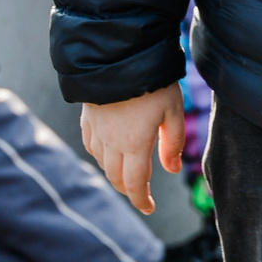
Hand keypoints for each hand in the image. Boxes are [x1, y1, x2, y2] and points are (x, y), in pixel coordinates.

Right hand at [81, 85, 184, 214]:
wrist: (118, 53)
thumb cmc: (153, 81)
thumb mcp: (173, 111)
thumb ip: (174, 142)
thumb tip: (173, 169)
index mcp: (135, 144)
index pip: (136, 184)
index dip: (141, 200)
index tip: (149, 208)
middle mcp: (112, 142)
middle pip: (116, 177)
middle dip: (129, 189)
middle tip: (141, 191)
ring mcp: (97, 129)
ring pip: (101, 162)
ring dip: (114, 172)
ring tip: (127, 170)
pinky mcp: (88, 115)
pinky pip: (89, 143)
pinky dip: (98, 154)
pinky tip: (106, 150)